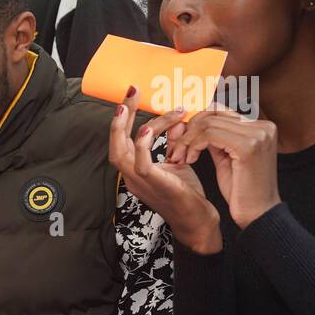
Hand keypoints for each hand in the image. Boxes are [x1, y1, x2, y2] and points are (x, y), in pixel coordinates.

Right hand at [109, 87, 221, 253]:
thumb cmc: (187, 195)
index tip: (136, 96)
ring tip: (133, 105)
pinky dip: (142, 145)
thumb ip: (174, 142)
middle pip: (115, 143)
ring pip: (121, 152)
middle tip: (131, 91)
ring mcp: (140, 183)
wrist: (199, 222)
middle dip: (120, 116)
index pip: (124, 140)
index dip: (127, 117)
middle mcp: (132, 176)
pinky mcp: (155, 186)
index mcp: (136, 170)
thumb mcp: (179, 162)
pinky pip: (140, 164)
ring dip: (126, 127)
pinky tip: (149, 129)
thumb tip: (177, 121)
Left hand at [166, 107, 281, 228]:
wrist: (258, 213)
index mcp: (261, 127)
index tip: (182, 139)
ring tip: (182, 158)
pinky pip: (208, 136)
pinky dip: (193, 146)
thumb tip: (194, 125)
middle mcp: (263, 126)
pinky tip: (190, 160)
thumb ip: (216, 139)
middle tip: (177, 150)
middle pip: (212, 114)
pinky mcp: (248, 146)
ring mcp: (257, 135)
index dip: (195, 123)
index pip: (220, 110)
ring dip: (187, 141)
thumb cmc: (243, 190)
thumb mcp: (228, 158)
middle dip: (188, 131)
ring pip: (207, 124)